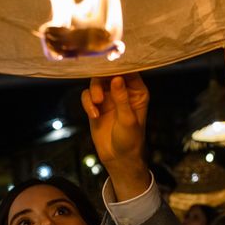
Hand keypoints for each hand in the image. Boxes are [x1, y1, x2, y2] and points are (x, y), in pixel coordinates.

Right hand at [81, 74, 150, 199]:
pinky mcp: (96, 105)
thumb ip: (122, 98)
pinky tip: (94, 115)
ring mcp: (109, 97)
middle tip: (99, 93)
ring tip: (96, 105)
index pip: (129, 71)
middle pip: (109, 73)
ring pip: (96, 82)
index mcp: (137, 91)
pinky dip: (88, 103)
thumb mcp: (128, 119)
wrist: (118, 157)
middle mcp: (123, 91)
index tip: (108, 66)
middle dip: (101, 80)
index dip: (118, 67)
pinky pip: (87, 95)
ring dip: (94, 91)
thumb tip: (117, 78)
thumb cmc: (130, 139)